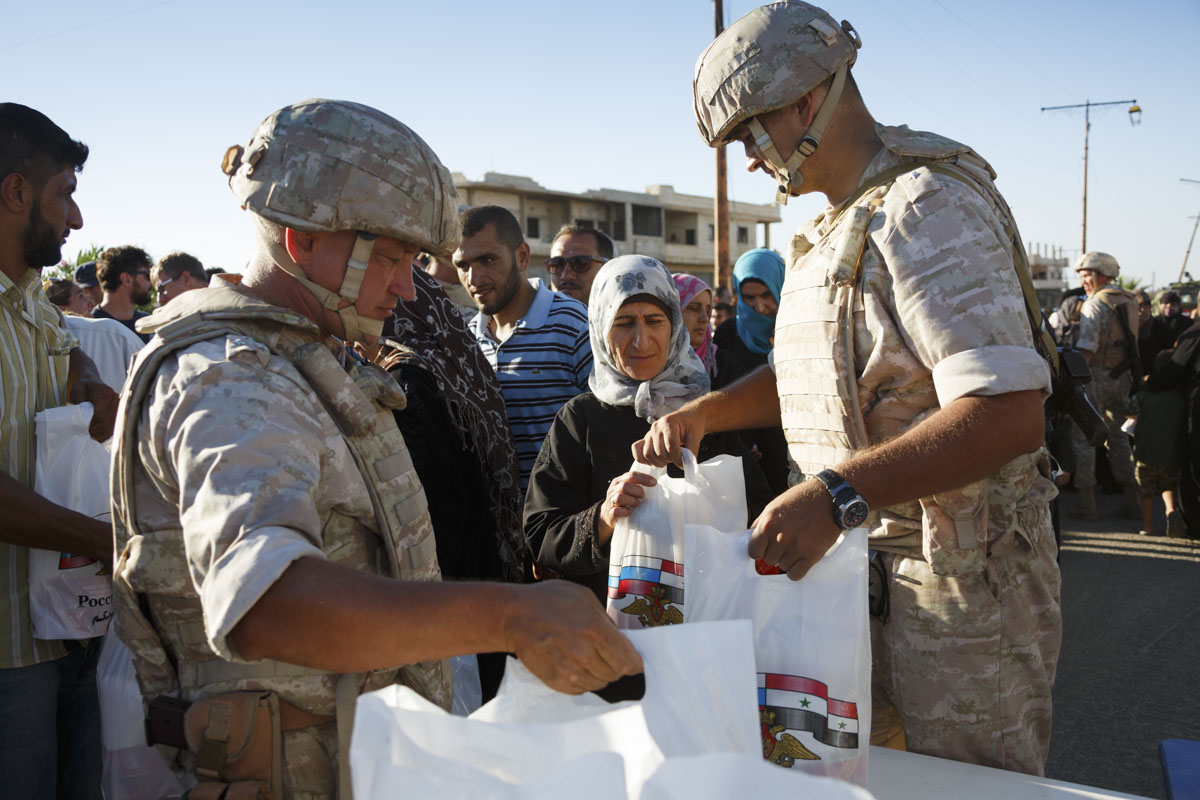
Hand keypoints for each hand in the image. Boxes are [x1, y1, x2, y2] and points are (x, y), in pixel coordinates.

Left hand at [69, 378, 118, 441]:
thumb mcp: (77, 393)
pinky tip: (98, 432)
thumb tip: (83, 422)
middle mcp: (116, 399)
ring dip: (100, 433)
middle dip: (95, 430)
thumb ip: (81, 407)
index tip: (82, 427)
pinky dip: (105, 433)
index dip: (91, 424)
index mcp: (105, 393)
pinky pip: (114, 427)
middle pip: (107, 423)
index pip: (101, 415)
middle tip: (86, 431)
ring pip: (111, 427)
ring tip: (91, 432)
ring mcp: (120, 407)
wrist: (92, 383)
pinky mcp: (120, 413)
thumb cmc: (83, 388)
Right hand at [505, 581, 642, 693]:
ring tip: (587, 657)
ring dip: (599, 673)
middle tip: (604, 652)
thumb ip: (605, 620)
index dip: (634, 662)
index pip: (629, 662)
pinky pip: (581, 689)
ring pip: (600, 684)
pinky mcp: (556, 681)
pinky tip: (575, 665)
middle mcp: (585, 654)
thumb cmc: (549, 601)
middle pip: (616, 674)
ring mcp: (569, 671)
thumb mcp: (584, 597)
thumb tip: (620, 639)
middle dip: (616, 665)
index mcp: (596, 630)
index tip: (633, 660)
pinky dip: (583, 680)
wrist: (514, 616)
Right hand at [597, 470, 657, 541]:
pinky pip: (616, 511)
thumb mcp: (628, 489)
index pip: (632, 475)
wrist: (608, 514)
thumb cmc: (624, 500)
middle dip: (638, 491)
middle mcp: (613, 489)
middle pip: (626, 486)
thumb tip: (655, 482)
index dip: (644, 478)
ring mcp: (610, 501)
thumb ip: (637, 484)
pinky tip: (630, 512)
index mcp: (619, 481)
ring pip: (620, 497)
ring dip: (632, 501)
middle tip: (643, 496)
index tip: (654, 483)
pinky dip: (625, 512)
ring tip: (637, 504)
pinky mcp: (610, 513)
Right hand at [632, 407, 706, 467]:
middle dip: (670, 460)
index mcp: (668, 423)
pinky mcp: (646, 438)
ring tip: (668, 460)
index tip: (684, 463)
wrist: (688, 417)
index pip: (671, 447)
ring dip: (658, 461)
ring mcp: (649, 432)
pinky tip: (652, 462)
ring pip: (648, 453)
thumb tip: (687, 464)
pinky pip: (637, 449)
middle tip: (677, 458)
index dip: (678, 459)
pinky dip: (642, 458)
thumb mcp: (696, 436)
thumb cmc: (692, 425)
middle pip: (659, 452)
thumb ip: (692, 450)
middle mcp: (656, 427)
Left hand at [747, 480, 840, 580]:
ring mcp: (796, 547)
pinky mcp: (812, 555)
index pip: (752, 551)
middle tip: (788, 542)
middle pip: (768, 560)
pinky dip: (797, 570)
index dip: (759, 550)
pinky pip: (795, 575)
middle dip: (776, 553)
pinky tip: (801, 560)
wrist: (830, 498)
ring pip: (782, 567)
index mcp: (768, 524)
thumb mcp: (774, 506)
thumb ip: (761, 523)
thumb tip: (750, 539)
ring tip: (798, 544)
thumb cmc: (801, 500)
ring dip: (789, 559)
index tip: (765, 548)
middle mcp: (780, 537)